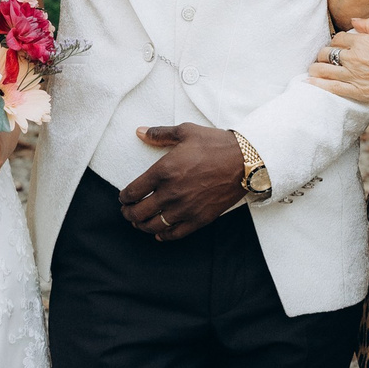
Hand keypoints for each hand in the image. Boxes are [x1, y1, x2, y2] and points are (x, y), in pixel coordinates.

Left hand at [119, 125, 248, 241]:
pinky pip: (175, 234)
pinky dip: (163, 235)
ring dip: (142, 226)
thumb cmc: (215, 144)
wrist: (245, 161)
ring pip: (153, 226)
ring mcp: (185, 208)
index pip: (133, 191)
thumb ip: (160, 134)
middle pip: (139, 212)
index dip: (124, 197)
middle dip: (128, 214)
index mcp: (163, 170)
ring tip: (140, 222)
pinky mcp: (199, 218)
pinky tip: (159, 232)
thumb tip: (140, 132)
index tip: (123, 198)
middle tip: (127, 212)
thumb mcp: (185, 131)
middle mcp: (171, 192)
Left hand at [307, 17, 368, 105]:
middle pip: (326, 53)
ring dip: (316, 68)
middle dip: (324, 54)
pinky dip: (319, 84)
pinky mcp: (357, 91)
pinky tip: (310, 82)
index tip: (338, 46)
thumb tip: (353, 20)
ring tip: (314, 69)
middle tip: (325, 58)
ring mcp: (354, 75)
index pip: (338, 38)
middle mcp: (354, 57)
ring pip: (323, 69)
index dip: (337, 41)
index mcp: (362, 41)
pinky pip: (332, 87)